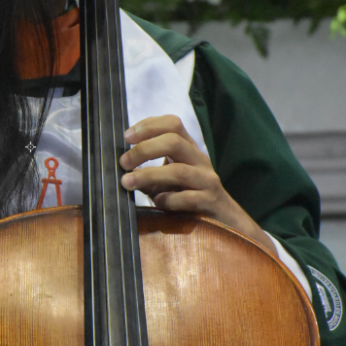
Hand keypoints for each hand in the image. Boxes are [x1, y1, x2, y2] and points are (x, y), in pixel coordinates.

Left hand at [119, 115, 275, 253]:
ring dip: (148, 175)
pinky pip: (188, 198)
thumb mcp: (168, 179)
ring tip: (127, 182)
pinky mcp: (210, 202)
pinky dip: (168, 200)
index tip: (126, 137)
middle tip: (123, 162)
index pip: (172, 124)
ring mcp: (207, 180)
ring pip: (178, 171)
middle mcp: (199, 160)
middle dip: (144, 149)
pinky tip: (157, 202)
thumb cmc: (189, 197)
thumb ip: (148, 171)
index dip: (148, 125)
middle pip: (173, 141)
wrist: (225, 221)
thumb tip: (121, 169)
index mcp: (189, 149)